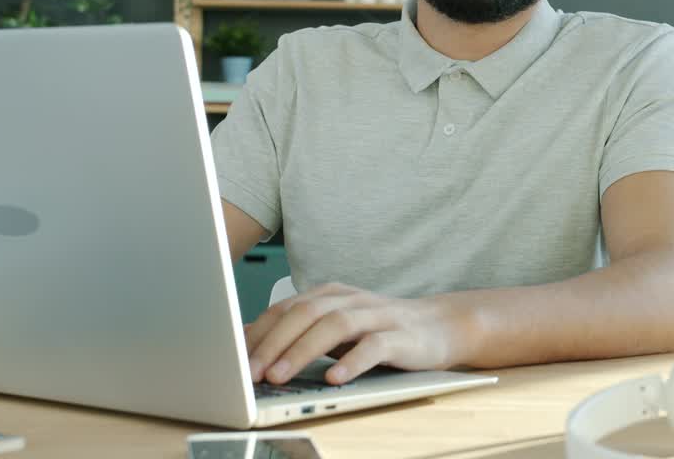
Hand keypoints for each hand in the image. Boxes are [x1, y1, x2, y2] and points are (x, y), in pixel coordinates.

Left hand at [243, 282, 469, 385]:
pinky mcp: (402, 337)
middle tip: (249, 372)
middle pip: (305, 314)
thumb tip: (247, 339)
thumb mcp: (335, 328)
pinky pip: (375, 346)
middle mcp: (351, 300)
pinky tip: (335, 378)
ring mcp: (378, 316)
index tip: (232, 358)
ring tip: (279, 376)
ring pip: (335, 326)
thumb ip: (298, 330)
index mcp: (331, 295)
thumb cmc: (381, 330)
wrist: (441, 326)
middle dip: (272, 344)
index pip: (286, 308)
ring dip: (302, 351)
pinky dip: (353, 361)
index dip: (258, 332)